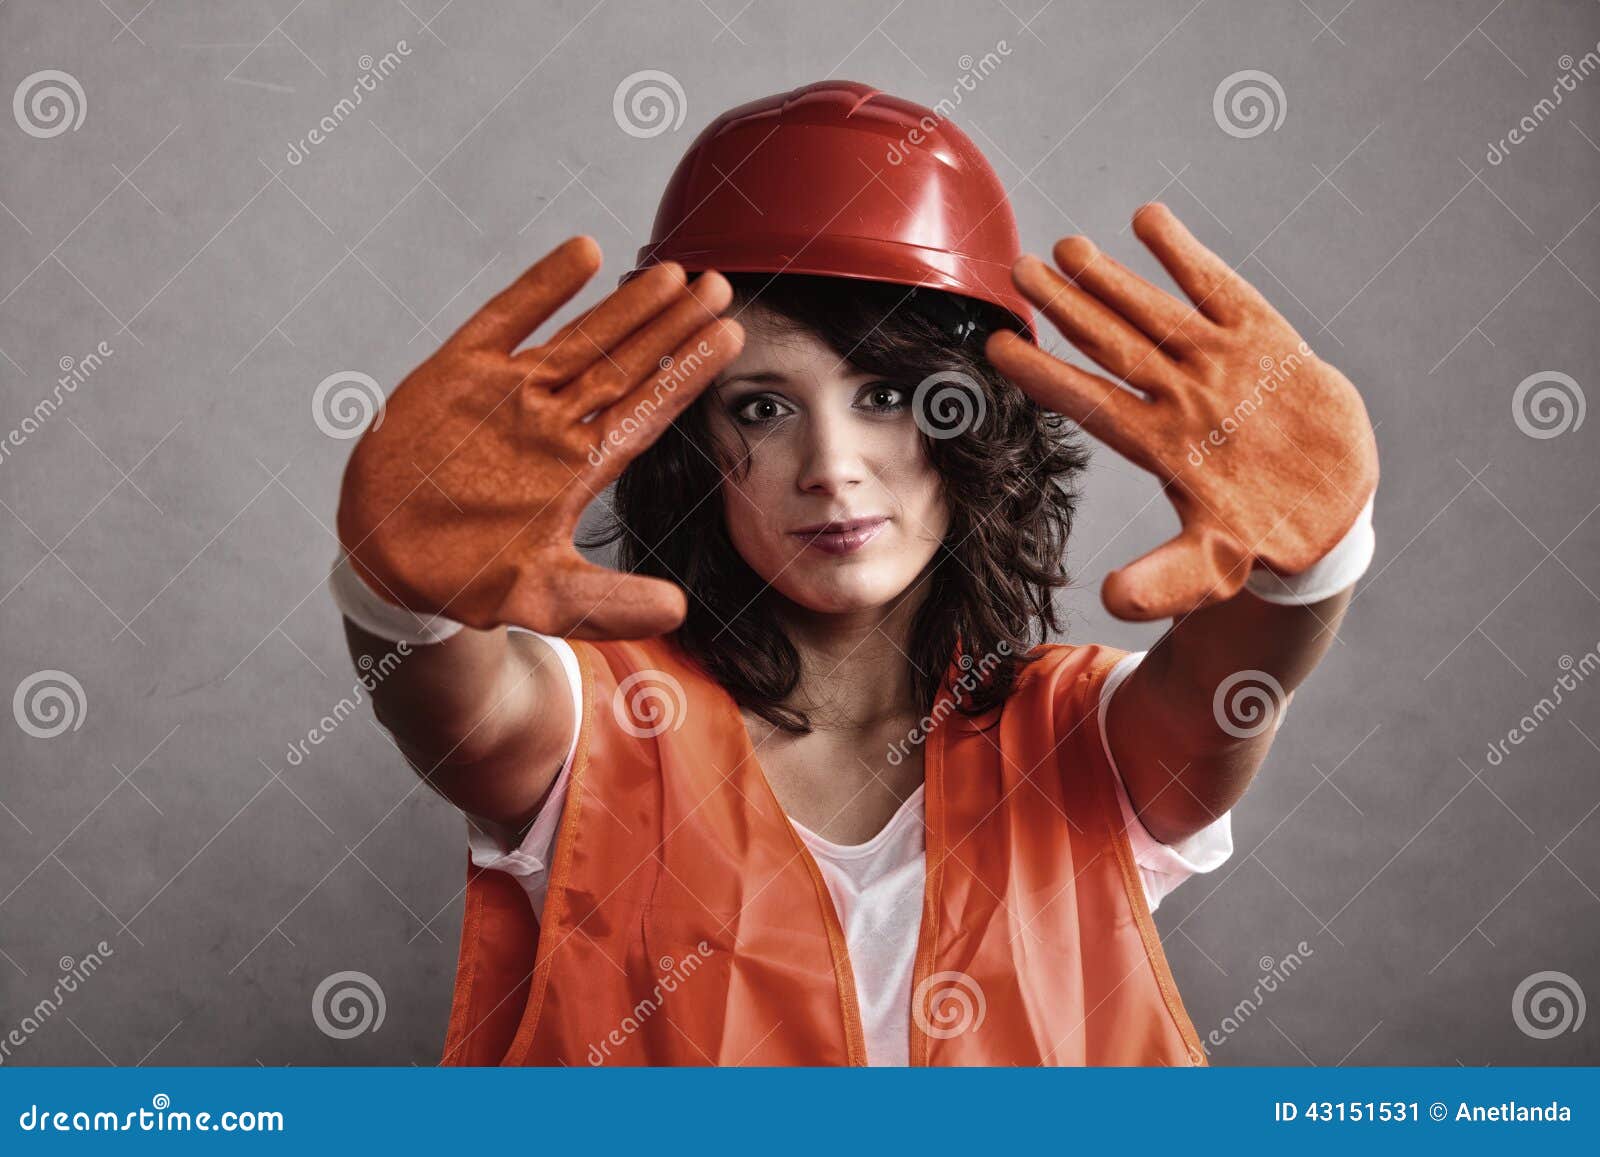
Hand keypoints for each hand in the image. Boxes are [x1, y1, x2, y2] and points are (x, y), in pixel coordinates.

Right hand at [336, 236, 744, 637]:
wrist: (387, 561)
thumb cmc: (467, 578)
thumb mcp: (544, 598)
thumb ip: (611, 603)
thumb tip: (678, 613)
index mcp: (579, 467)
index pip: (648, 410)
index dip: (689, 373)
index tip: (732, 336)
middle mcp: (553, 422)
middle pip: (627, 364)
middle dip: (673, 325)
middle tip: (719, 286)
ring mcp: (509, 393)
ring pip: (580, 337)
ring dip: (625, 304)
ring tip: (671, 272)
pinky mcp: (460, 373)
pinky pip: (506, 318)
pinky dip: (542, 287)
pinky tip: (584, 252)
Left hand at [986, 203, 1377, 621]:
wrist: (1332, 512)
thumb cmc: (1266, 540)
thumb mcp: (1214, 568)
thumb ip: (1165, 580)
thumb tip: (1113, 601)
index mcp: (1159, 444)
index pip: (1087, 401)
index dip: (1041, 373)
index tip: (996, 346)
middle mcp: (1178, 396)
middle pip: (1108, 342)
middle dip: (1063, 305)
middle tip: (1018, 267)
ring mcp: (1218, 364)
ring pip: (1151, 310)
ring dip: (1108, 276)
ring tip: (1065, 244)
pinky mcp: (1264, 340)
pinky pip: (1217, 288)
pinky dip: (1184, 254)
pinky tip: (1148, 218)